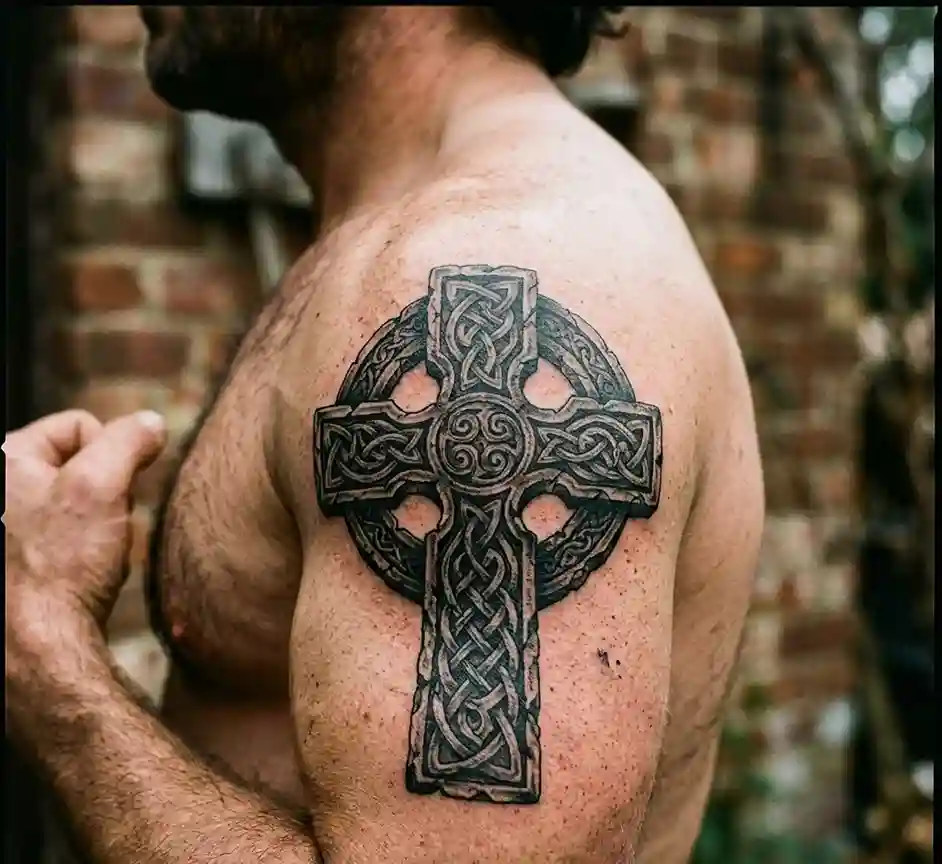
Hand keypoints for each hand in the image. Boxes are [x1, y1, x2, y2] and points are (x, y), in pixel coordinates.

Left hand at [4, 409, 166, 687]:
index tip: (111, 497)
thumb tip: (149, 424)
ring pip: (73, 507)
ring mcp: (3, 533)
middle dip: (101, 497)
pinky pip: (61, 542)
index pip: (79, 425)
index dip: (111, 456)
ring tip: (86, 561)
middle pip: (75, 467)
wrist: (35, 653)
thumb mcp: (103, 486)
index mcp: (1, 459)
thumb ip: (128, 440)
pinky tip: (75, 580)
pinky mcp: (12, 570)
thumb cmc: (59, 569)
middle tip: (96, 532)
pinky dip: (77, 556)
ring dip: (93, 529)